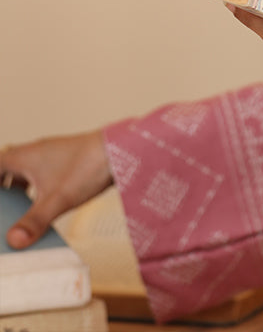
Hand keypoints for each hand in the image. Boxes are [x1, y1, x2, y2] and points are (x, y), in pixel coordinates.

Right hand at [0, 130, 111, 247]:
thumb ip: (34, 221)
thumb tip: (14, 241)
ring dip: (18, 187)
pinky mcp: (66, 161)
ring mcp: (51, 155)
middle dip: (1, 187)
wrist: (121, 150)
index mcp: (25, 157)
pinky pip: (41, 173)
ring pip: (25, 170)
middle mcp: (36, 152)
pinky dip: (36, 188)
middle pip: (7, 167)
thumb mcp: (57, 200)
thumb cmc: (88, 167)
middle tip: (2, 210)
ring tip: (16, 211)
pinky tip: (43, 204)